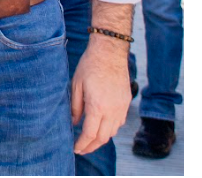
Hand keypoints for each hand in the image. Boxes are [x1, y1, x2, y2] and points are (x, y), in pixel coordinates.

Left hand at [71, 36, 130, 153]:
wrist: (109, 52)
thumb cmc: (90, 66)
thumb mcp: (76, 85)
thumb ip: (75, 106)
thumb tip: (74, 123)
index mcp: (98, 106)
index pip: (90, 134)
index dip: (82, 144)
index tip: (75, 148)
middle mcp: (112, 110)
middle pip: (103, 137)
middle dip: (92, 146)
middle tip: (81, 149)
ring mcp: (121, 107)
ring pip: (113, 131)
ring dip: (101, 138)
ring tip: (90, 139)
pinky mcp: (126, 102)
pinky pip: (119, 122)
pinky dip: (110, 128)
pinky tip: (102, 126)